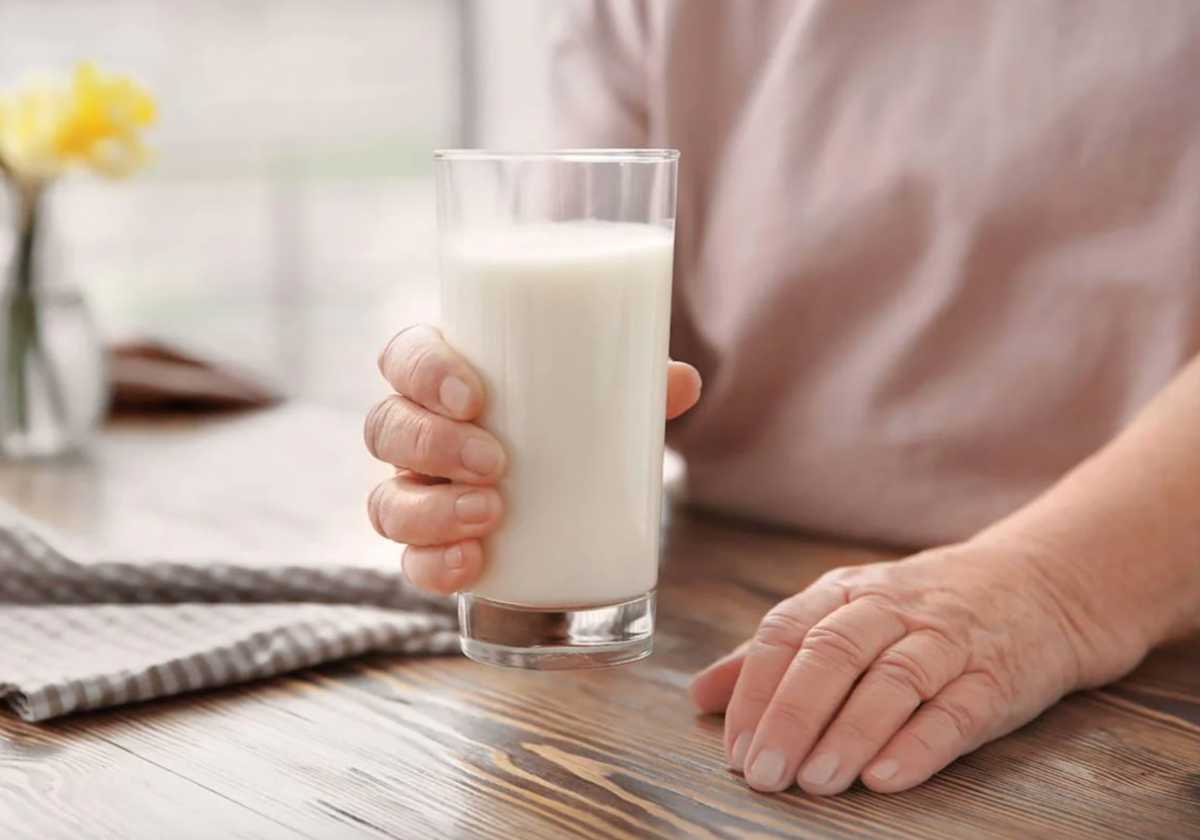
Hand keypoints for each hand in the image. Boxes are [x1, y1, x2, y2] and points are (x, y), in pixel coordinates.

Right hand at [365, 324, 701, 594]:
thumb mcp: (602, 401)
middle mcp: (418, 434)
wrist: (569, 494)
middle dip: (432, 445)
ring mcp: (417, 492)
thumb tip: (683, 382)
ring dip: (430, 509)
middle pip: (387, 426)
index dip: (423, 371)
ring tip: (491, 515)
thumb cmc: (572, 426)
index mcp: (445, 380)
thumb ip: (638, 387)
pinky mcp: (431, 547)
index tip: (474, 396)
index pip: (404, 357)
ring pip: (386, 499)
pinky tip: (471, 565)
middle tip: (496, 462)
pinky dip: (432, 566)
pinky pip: (408, 561)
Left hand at [688, 537, 1146, 794]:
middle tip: (764, 771)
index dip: (756, 689)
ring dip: (850, 732)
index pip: (787, 631)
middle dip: (792, 713)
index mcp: (846, 593)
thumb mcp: (844, 613)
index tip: (734, 745)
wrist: (1041, 584)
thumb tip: (700, 694)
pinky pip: (960, 708)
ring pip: (894, 679)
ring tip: (816, 780)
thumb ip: (774, 654)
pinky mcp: (999, 675)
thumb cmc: (923, 610)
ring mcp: (948, 640)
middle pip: (834, 653)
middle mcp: (893, 609)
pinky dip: (921, 743)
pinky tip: (886, 777)